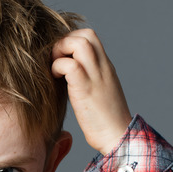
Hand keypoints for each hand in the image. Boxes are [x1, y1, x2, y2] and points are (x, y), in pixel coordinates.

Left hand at [51, 29, 131, 154]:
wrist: (117, 137)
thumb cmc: (104, 120)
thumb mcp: (98, 92)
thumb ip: (87, 79)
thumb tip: (66, 75)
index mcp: (105, 67)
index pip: (90, 37)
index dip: (71, 40)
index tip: (61, 56)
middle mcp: (102, 67)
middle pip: (86, 34)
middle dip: (65, 41)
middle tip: (55, 60)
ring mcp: (96, 76)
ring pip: (79, 43)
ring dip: (61, 51)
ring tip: (55, 68)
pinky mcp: (86, 89)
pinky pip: (70, 65)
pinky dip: (58, 67)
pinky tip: (55, 79)